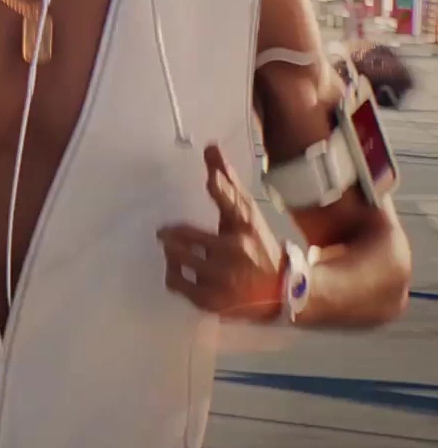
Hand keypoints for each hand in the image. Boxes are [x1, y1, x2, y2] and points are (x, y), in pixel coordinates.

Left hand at [157, 144, 284, 320]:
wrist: (283, 292)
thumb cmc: (258, 247)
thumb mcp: (246, 216)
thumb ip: (226, 184)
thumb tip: (209, 147)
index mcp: (246, 229)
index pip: (233, 204)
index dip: (221, 187)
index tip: (212, 176)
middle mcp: (236, 253)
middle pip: (187, 237)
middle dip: (170, 233)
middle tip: (164, 233)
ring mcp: (223, 279)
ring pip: (178, 259)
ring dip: (171, 252)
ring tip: (173, 250)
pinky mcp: (212, 300)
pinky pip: (177, 283)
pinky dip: (174, 274)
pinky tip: (180, 270)